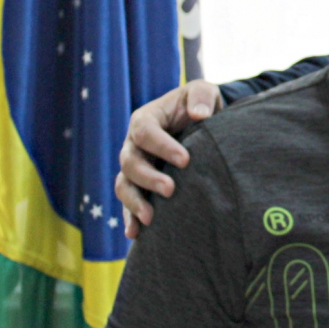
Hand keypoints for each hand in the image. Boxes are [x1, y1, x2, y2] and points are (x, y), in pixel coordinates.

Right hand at [114, 80, 221, 236]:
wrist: (200, 122)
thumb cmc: (200, 105)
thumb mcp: (204, 92)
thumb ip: (202, 98)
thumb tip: (199, 115)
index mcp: (146, 119)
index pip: (145, 131)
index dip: (162, 146)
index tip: (185, 160)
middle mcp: (134, 144)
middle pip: (130, 161)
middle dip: (148, 177)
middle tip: (170, 189)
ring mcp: (135, 167)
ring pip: (124, 184)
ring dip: (134, 202)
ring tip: (151, 218)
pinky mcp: (140, 186)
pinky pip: (128, 203)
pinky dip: (130, 218)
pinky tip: (136, 235)